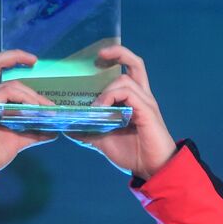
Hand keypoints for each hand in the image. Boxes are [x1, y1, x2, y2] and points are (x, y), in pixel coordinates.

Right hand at [0, 50, 56, 174]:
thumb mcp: (16, 140)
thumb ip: (32, 132)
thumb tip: (53, 131)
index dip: (11, 60)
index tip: (32, 62)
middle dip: (16, 56)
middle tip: (36, 61)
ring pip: (11, 84)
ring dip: (33, 95)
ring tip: (48, 108)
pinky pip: (8, 94)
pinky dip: (26, 100)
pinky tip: (37, 110)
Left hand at [65, 45, 175, 178]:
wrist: (153, 170)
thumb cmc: (134, 154)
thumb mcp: (104, 141)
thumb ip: (89, 131)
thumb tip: (68, 128)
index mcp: (134, 99)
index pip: (128, 69)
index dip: (116, 57)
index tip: (97, 58)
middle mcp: (142, 96)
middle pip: (135, 63)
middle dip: (118, 53)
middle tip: (98, 55)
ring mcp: (145, 103)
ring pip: (125, 81)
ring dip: (105, 91)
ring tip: (95, 109)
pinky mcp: (147, 112)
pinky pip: (128, 94)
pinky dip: (111, 98)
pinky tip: (102, 111)